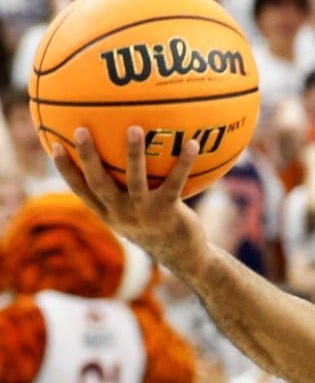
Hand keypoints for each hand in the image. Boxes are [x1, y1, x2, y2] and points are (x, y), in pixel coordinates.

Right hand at [51, 126, 207, 270]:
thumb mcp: (135, 212)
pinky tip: (192, 143)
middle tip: (80, 130)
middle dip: (87, 157)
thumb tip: (123, 156)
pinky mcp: (168, 211)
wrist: (182, 254)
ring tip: (134, 128)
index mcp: (108, 213)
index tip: (54, 146)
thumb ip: (126, 191)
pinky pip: (175, 183)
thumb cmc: (158, 225)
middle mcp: (121, 213)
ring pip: (135, 181)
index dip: (66, 170)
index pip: (80, 189)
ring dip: (133, 154)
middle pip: (98, 183)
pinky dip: (184, 163)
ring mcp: (144, 213)